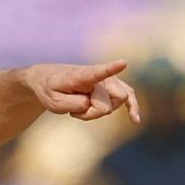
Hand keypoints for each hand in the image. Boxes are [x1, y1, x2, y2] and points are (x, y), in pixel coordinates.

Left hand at [23, 59, 140, 123]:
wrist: (49, 81)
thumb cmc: (51, 90)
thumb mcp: (53, 102)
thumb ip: (74, 104)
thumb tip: (93, 104)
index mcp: (82, 75)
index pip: (98, 72)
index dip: (111, 69)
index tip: (123, 63)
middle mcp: (99, 76)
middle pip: (114, 97)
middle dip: (97, 111)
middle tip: (76, 110)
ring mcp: (108, 80)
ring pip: (118, 102)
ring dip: (99, 112)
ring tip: (80, 109)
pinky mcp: (111, 87)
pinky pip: (128, 97)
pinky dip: (132, 108)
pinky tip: (135, 121)